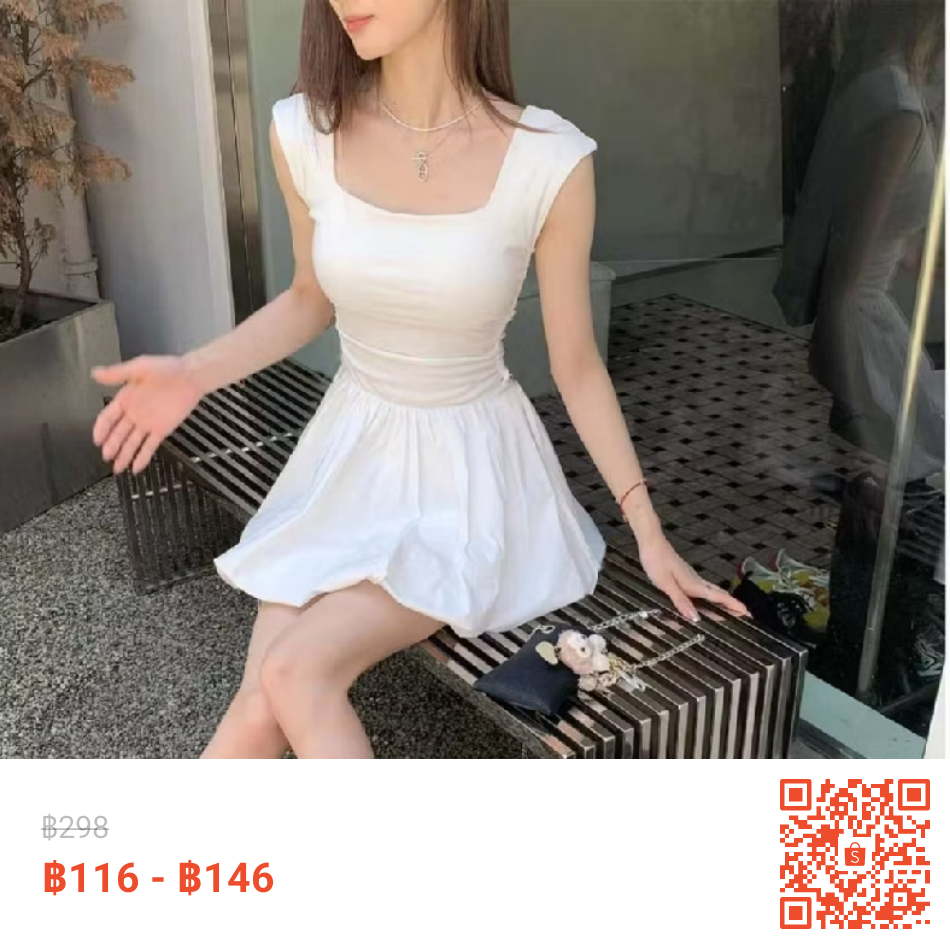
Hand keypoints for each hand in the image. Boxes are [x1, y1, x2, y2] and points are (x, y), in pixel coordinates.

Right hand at [90, 355, 203, 474]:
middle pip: (119, 433)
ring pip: (132, 442)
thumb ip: (117, 374)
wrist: (192, 376)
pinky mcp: (161, 430)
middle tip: (105, 456)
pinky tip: (136, 467)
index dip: (101, 429)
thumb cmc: (168, 368)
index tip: (97, 440)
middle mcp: (134, 413)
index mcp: (126, 398)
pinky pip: (149, 446)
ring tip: (117, 468)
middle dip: (111, 446)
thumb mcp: (139, 368)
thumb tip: (96, 373)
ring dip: (124, 455)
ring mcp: (147, 423)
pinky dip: (142, 457)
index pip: (108, 417)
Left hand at [636, 527, 750, 622]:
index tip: (746, 612)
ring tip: (730, 610)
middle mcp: (695, 580)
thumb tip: (696, 618)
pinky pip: (702, 588)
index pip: (717, 596)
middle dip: (731, 604)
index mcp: (693, 584)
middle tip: (744, 613)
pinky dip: (710, 596)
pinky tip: (705, 599)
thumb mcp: (666, 583)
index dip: (732, 605)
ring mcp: (690, 576)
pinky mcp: (684, 574)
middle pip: (718, 594)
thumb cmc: (656, 560)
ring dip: (722, 600)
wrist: (651, 542)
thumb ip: (681, 601)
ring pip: (711, 591)